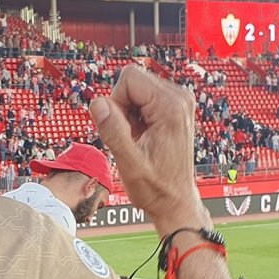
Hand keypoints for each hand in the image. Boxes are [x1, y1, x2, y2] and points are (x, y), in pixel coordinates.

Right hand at [90, 65, 209, 234]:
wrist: (175, 200)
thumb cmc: (157, 187)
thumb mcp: (129, 164)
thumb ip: (113, 131)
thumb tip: (98, 104)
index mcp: (171, 107)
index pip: (129, 78)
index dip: (117, 103)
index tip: (125, 129)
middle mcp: (180, 98)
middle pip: (133, 80)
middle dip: (123, 107)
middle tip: (132, 136)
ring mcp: (179, 101)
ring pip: (136, 88)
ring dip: (129, 112)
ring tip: (140, 138)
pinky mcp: (175, 107)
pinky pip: (144, 97)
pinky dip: (137, 115)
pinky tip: (144, 136)